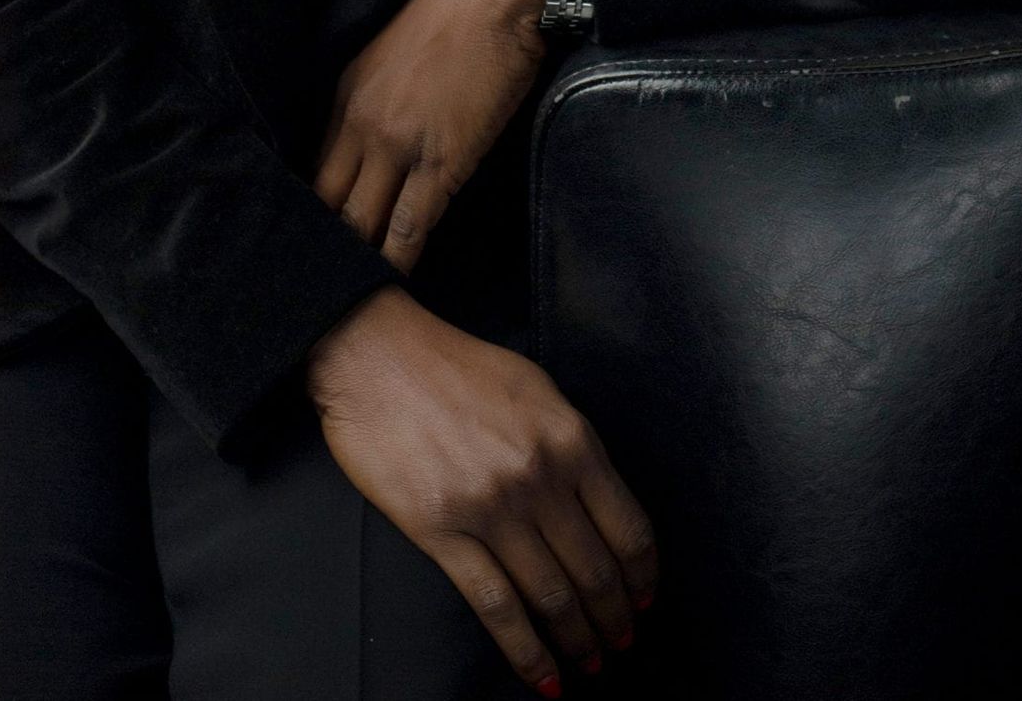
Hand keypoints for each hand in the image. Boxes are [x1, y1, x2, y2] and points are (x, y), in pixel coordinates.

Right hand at [307, 286, 658, 692]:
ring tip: (589, 665)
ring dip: (578, 642)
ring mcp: (491, 508)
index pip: (628, 527)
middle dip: (615, 619)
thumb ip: (570, 442)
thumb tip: (597, 500)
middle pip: (595, 571)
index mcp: (569, 438)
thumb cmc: (452, 364)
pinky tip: (542, 676)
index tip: (646, 600)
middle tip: (621, 644)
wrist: (375, 353)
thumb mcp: (533, 387)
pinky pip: (496, 607)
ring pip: (552, 596)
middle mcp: (539, 477)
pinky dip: (526, 651)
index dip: (643, 576)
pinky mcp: (442, 532)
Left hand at [311, 0, 550, 274]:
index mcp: (344, 99)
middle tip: (315, 290)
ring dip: (358, 266)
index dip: (308, 217)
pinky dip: (400, 261)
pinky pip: (411, 227)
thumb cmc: (451, 20)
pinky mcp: (442, 163)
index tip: (304, 248)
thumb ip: (367, 105)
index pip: (312, 175)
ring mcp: (399, 147)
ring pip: (363, 226)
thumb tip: (363, 150)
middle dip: (321, 250)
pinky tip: (395, 287)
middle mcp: (361, 127)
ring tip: (350, 305)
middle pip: (327, 207)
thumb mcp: (385, 58)